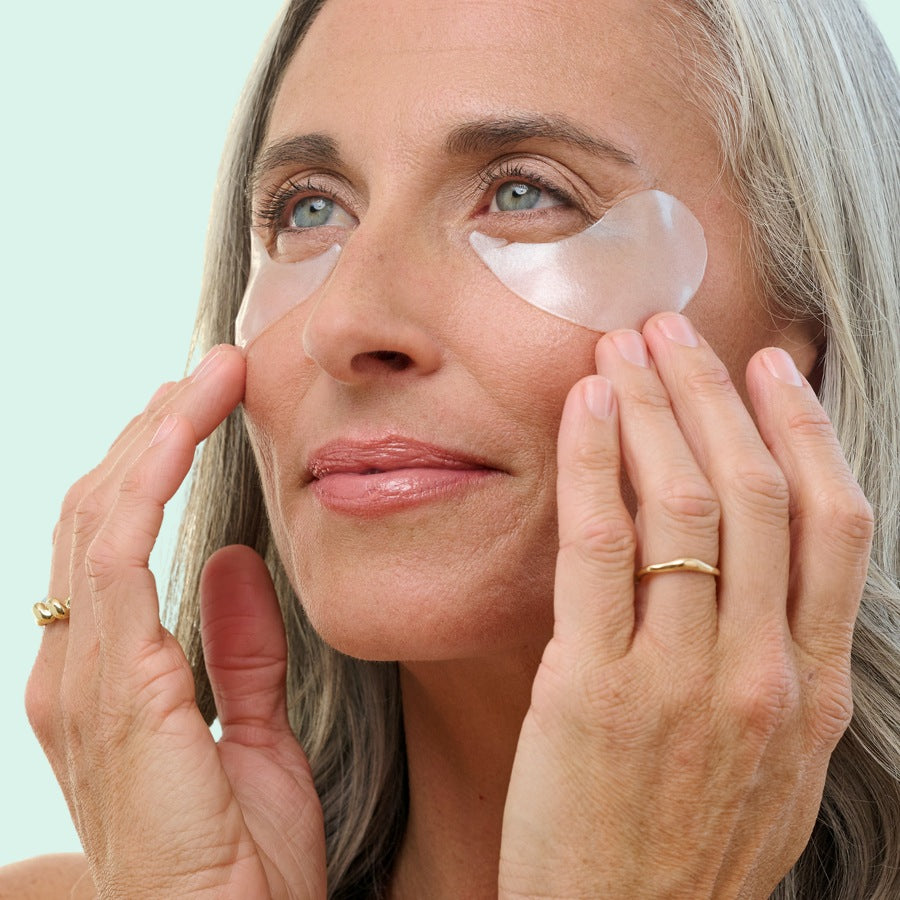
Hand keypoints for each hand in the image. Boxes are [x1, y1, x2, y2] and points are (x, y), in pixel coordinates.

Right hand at [26, 346, 325, 898]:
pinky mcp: (113, 685)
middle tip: (210, 375)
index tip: (205, 412)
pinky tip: (182, 429)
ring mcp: (84, 677)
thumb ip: (240, 648)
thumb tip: (237, 563)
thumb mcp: (253, 733)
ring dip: (151, 436)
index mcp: (110, 679)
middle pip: (99, 516)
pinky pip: (117, 554)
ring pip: (99, 517)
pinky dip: (146, 479)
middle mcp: (79, 670)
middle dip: (151, 433)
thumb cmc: (241, 861)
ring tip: (204, 379)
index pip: (118, 543)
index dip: (155, 468)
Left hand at [499, 314, 872, 898]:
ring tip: (622, 348)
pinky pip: (600, 548)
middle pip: (752, 491)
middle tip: (675, 330)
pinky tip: (584, 408)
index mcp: (814, 687)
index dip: (803, 428)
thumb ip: (778, 664)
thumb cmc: (692, 845)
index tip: (770, 366)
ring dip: (653, 408)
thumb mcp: (773, 762)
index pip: (832, 522)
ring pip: (681, 503)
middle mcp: (761, 672)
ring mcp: (679, 680)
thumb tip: (763, 564)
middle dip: (712, 393)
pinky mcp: (593, 690)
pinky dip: (593, 464)